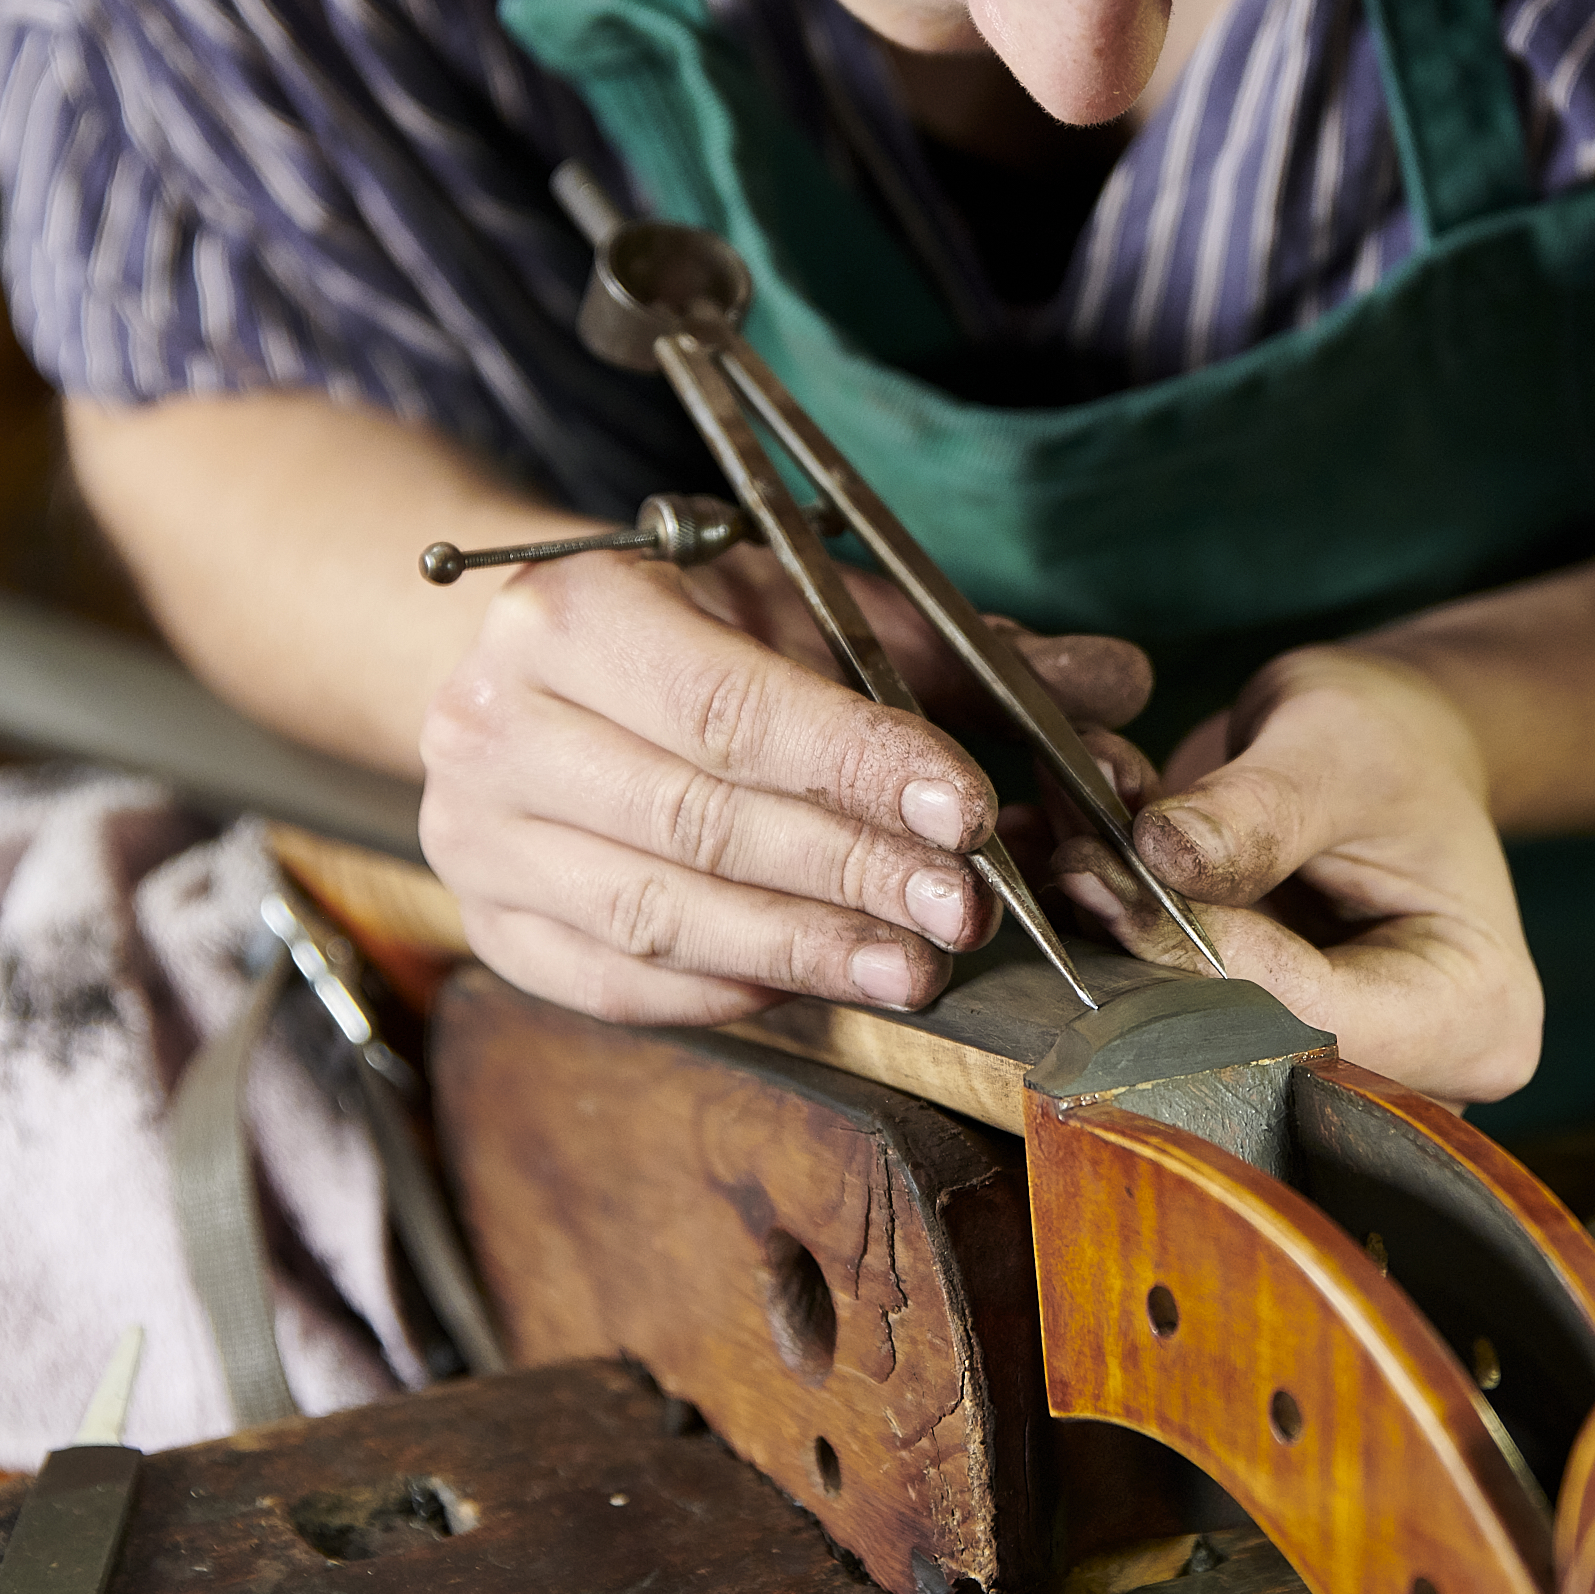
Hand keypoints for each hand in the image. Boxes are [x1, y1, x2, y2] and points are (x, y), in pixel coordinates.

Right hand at [418, 539, 1148, 1026]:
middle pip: (702, 821)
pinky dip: (731, 989)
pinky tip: (822, 983)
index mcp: (572, 610)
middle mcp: (495, 720)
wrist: (536, 665)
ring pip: (660, 915)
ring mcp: (477, 834)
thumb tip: (1117, 685)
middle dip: (851, 872)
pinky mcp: (491, 923)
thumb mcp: (811, 604)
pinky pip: (620, 981)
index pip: (734, 709)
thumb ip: (955, 650)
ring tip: (917, 968)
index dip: (861, 767)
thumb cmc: (699, 626)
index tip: (969, 814)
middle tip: (965, 911)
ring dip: (805, 950)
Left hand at [1053, 646, 1541, 1104]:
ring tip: (1053, 844)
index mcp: (1476, 1014)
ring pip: (1185, 1041)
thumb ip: (1256, 809)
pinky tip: (1059, 865)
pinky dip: (1103, 944)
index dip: (1195, 951)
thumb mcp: (1335, 746)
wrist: (1389, 754)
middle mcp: (1413, 1076)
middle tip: (1063, 854)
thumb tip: (1157, 854)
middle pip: (1247, 1048)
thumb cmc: (1392, 743)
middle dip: (1138, 952)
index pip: (1311, 1016)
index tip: (1101, 871)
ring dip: (1104, 947)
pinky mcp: (1257, 1053)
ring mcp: (1334, 1073)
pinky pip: (1159, 1022)